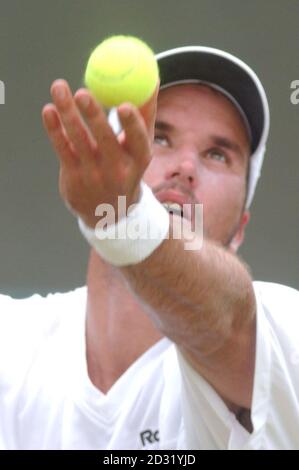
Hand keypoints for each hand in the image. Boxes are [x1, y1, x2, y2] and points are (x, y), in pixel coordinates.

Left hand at [41, 79, 158, 227]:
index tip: (123, 104)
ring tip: (58, 86)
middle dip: (94, 115)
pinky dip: (54, 128)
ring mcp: (93, 175)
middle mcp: (117, 170)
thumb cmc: (126, 167)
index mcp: (138, 160)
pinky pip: (62, 148)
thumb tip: (152, 78)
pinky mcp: (73, 177)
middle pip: (104, 139)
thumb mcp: (140, 147)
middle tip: (82, 92)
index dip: (132, 124)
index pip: (137, 141)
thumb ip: (145, 114)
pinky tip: (49, 110)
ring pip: (78, 140)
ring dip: (67, 112)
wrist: (107, 211)